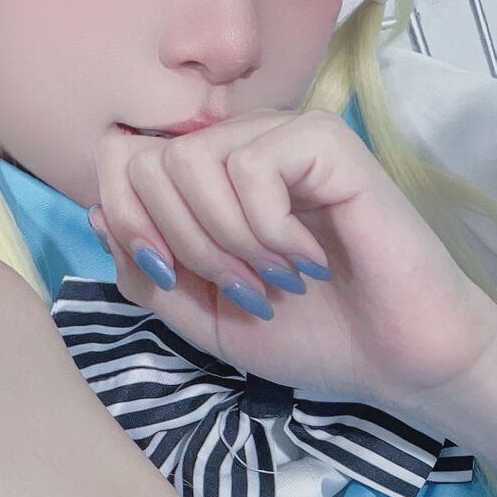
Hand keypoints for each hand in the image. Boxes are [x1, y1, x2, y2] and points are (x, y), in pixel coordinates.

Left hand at [90, 107, 496, 422]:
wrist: (399, 359)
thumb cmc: (316, 336)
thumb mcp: (206, 320)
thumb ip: (149, 274)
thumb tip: (98, 214)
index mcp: (209, 179)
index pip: (120, 161)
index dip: (128, 225)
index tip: (177, 279)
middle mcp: (240, 145)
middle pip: (147, 161)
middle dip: (180, 244)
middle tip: (243, 290)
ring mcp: (284, 137)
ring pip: (191, 159)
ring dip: (224, 242)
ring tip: (276, 279)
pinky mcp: (328, 142)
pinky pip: (251, 166)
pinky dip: (267, 229)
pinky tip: (307, 260)